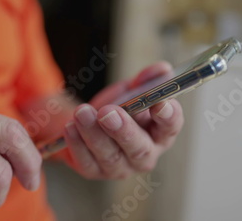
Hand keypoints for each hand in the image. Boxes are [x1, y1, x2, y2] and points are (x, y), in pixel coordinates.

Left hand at [63, 62, 183, 178]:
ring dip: (94, 133)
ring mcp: (120, 168)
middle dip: (123, 130)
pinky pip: (86, 161)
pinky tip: (71, 127)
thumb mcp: (132, 90)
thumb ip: (146, 81)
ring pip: (109, 155)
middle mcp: (144, 156)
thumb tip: (162, 69)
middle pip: (139, 148)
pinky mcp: (94, 171)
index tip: (161, 102)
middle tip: (108, 112)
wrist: (89, 121)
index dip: (168, 116)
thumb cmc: (118, 107)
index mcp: (160, 134)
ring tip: (82, 112)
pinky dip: (77, 144)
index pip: (170, 128)